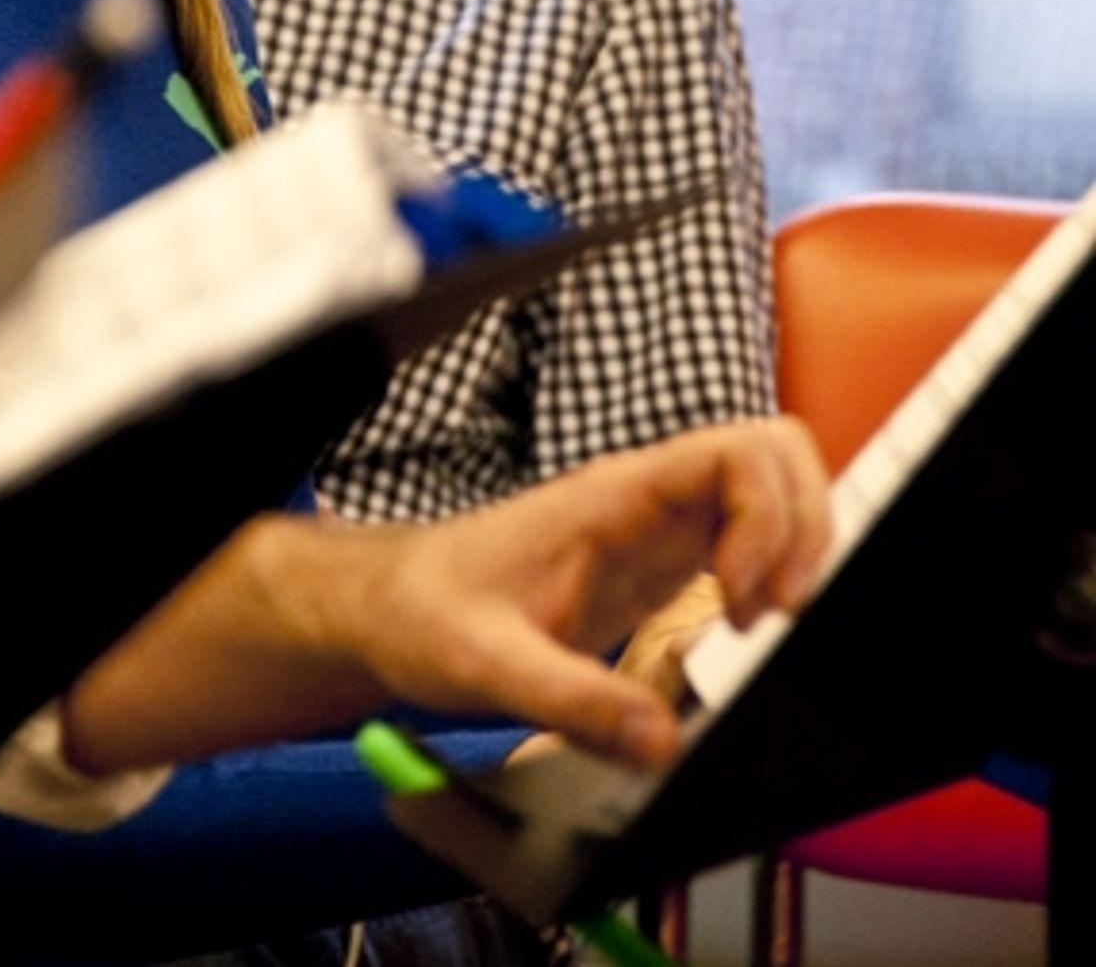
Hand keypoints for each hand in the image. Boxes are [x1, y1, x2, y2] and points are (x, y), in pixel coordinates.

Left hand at [63, 416, 828, 774]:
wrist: (390, 604)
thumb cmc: (426, 611)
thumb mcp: (484, 662)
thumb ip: (567, 699)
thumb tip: (660, 743)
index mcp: (613, 495)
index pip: (733, 451)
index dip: (770, 517)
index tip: (751, 603)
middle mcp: (647, 497)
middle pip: (772, 455)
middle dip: (804, 526)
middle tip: (780, 616)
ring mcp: (659, 524)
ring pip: (768, 489)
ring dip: (796, 546)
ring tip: (767, 626)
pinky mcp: (659, 561)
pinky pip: (746, 537)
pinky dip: (771, 572)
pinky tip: (745, 631)